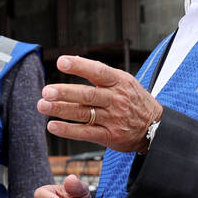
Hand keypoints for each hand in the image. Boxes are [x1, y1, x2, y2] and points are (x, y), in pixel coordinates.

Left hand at [36, 56, 161, 153]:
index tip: (62, 62)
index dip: (80, 66)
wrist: (156, 127)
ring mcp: (113, 118)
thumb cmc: (133, 100)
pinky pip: (85, 133)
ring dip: (60, 110)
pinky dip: (68, 130)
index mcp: (119, 82)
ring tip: (42, 106)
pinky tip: (53, 126)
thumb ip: (101, 74)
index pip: (98, 71)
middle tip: (46, 91)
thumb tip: (72, 61)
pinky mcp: (110, 136)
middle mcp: (116, 99)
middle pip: (87, 95)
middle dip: (64, 93)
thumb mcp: (125, 81)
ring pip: (83, 113)